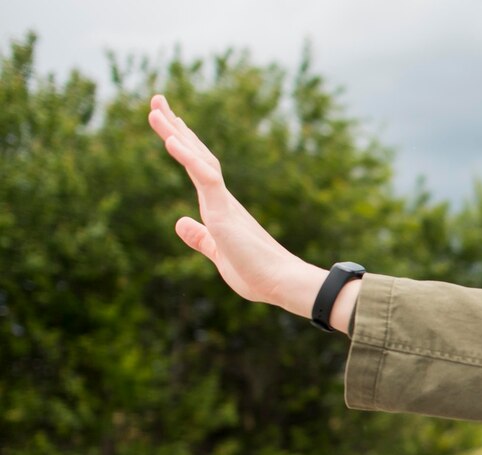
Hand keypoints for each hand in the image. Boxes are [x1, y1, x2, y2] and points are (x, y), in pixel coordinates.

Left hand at [148, 94, 325, 317]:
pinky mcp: (225, 213)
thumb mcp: (218, 253)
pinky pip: (205, 178)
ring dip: (174, 133)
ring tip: (155, 109)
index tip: (170, 123)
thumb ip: (199, 238)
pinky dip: (188, 158)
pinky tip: (171, 140)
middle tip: (157, 100)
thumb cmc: (257, 272)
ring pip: (197, 159)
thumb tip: (180, 221)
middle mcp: (221, 199)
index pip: (197, 168)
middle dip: (174, 127)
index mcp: (219, 208)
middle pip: (195, 154)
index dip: (182, 144)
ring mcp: (223, 203)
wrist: (282, 283)